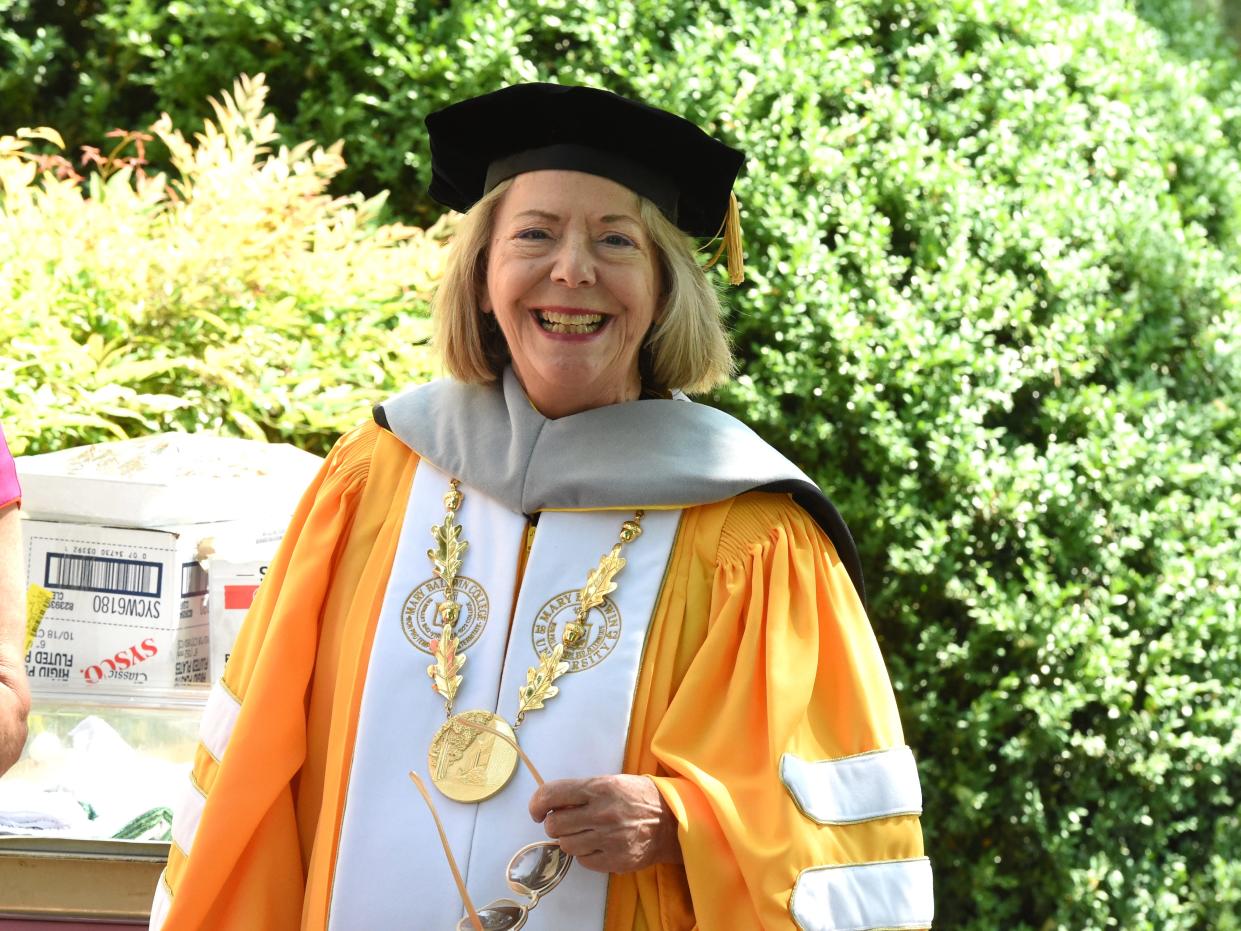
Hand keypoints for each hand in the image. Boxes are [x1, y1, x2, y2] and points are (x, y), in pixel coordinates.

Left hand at [528, 774, 681, 872]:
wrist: (672, 821)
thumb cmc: (637, 797)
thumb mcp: (610, 782)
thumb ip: (581, 792)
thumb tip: (550, 804)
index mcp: (598, 788)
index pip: (552, 794)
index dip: (537, 804)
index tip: (536, 811)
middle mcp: (601, 813)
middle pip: (554, 825)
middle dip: (554, 824)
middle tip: (565, 821)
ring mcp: (608, 839)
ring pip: (566, 845)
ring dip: (569, 839)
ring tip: (584, 832)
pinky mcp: (615, 860)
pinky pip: (583, 861)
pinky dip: (585, 854)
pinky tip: (597, 844)